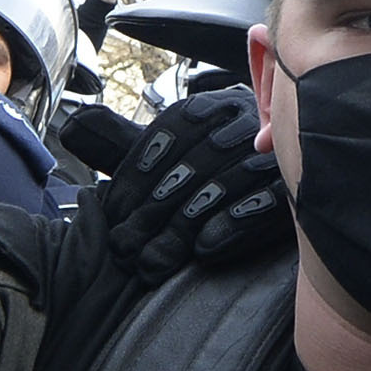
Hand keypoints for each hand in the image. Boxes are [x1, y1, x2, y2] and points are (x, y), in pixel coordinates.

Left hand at [99, 84, 285, 281]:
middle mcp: (244, 122)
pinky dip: (235, 225)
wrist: (286, 176)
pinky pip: (268, 204)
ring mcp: (274, 154)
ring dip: (186, 224)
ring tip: (153, 262)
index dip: (137, 175)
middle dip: (154, 211)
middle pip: (195, 162)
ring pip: (227, 183)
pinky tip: (204, 251)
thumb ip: (122, 144)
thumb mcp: (166, 155)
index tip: (113, 215)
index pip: (170, 133)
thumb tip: (73, 128)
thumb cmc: (211, 170)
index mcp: (209, 108)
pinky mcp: (297, 188)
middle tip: (124, 251)